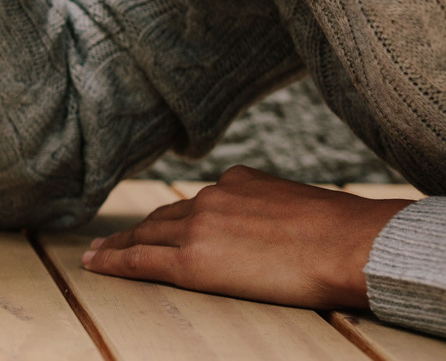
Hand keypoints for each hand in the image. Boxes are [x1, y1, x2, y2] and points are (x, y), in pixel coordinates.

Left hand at [81, 165, 413, 308]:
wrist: (349, 244)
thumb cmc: (344, 231)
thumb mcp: (300, 202)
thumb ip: (271, 207)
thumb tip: (274, 221)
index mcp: (237, 182)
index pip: (196, 203)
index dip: (170, 216)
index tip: (155, 223)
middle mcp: (210, 198)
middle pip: (162, 218)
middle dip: (136, 228)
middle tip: (109, 239)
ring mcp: (198, 226)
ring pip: (145, 235)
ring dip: (119, 244)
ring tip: (97, 253)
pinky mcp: (191, 259)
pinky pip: (141, 260)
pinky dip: (114, 261)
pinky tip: (96, 264)